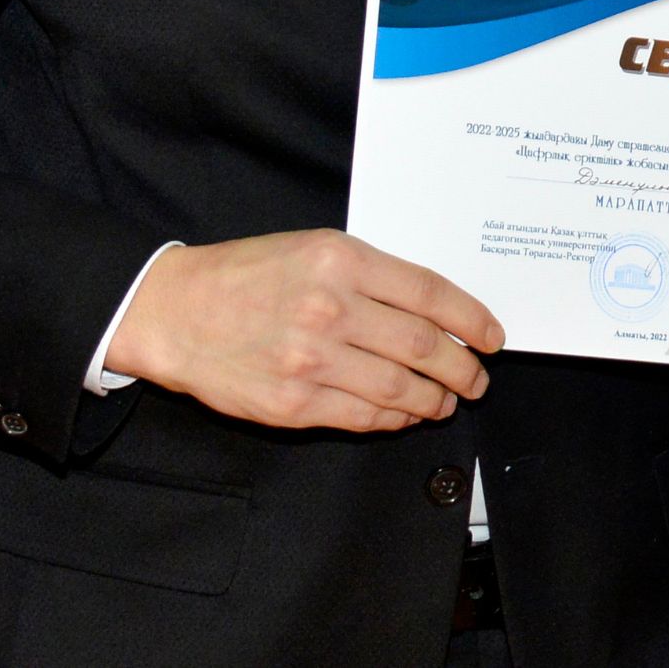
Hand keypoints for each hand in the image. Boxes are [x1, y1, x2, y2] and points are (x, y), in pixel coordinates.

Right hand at [105, 229, 503, 432]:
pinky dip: (394, 419)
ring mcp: (312, 360)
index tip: (492, 336)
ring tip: (446, 400)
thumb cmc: (246, 275)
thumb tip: (434, 311)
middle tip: (476, 377)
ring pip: (400, 389)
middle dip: (462, 367)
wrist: (176, 312)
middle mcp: (331, 308)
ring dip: (435, 399)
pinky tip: (406, 414)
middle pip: (423, 346)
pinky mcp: (294, 404)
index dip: (472, 320)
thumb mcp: (314, 249)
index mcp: (342, 261)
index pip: (430, 294)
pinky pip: (363, 418)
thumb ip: (372, 275)